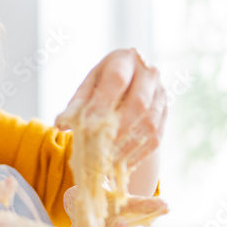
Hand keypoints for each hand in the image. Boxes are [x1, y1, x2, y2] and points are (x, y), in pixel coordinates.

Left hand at [55, 47, 166, 168]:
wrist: (129, 86)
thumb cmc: (102, 87)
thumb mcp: (87, 90)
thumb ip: (76, 105)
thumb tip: (61, 124)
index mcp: (124, 60)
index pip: (117, 79)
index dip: (103, 103)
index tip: (87, 126)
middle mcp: (148, 73)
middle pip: (139, 102)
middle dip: (118, 129)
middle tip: (100, 149)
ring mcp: (161, 94)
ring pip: (149, 123)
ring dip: (128, 146)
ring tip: (109, 162)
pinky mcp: (165, 114)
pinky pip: (156, 137)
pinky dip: (137, 154)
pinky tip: (121, 165)